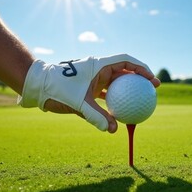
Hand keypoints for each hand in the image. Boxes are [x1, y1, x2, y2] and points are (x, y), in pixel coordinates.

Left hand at [19, 54, 160, 132]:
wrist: (38, 87)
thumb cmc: (57, 89)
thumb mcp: (77, 103)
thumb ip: (96, 116)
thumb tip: (113, 130)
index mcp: (99, 65)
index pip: (126, 61)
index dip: (141, 68)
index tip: (151, 79)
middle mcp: (99, 69)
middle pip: (126, 70)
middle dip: (140, 77)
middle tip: (153, 89)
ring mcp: (95, 78)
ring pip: (118, 82)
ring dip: (129, 89)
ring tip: (142, 99)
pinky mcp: (90, 87)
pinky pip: (108, 92)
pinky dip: (117, 99)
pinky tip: (123, 111)